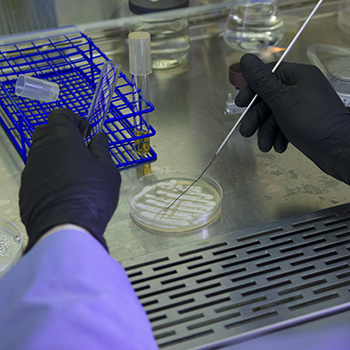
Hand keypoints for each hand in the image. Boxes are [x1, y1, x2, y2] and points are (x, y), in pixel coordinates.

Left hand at [19, 108, 120, 251]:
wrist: (66, 228)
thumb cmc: (91, 194)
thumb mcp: (107, 169)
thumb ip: (101, 149)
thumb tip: (99, 137)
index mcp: (62, 138)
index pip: (61, 114)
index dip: (75, 119)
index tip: (86, 132)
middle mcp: (41, 149)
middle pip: (47, 130)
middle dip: (63, 135)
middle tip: (80, 149)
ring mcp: (31, 168)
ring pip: (41, 152)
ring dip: (56, 154)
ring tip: (74, 172)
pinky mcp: (26, 187)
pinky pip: (37, 171)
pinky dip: (49, 172)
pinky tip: (63, 188)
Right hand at [236, 53, 349, 183]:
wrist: (337, 149)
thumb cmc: (312, 121)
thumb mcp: (281, 100)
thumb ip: (261, 81)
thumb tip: (246, 59)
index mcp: (298, 76)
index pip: (267, 75)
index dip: (251, 89)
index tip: (240, 104)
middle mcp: (301, 89)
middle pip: (268, 99)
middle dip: (256, 118)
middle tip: (246, 131)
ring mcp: (302, 107)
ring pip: (274, 115)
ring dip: (265, 132)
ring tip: (265, 146)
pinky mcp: (303, 123)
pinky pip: (283, 126)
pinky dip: (277, 137)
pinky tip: (278, 146)